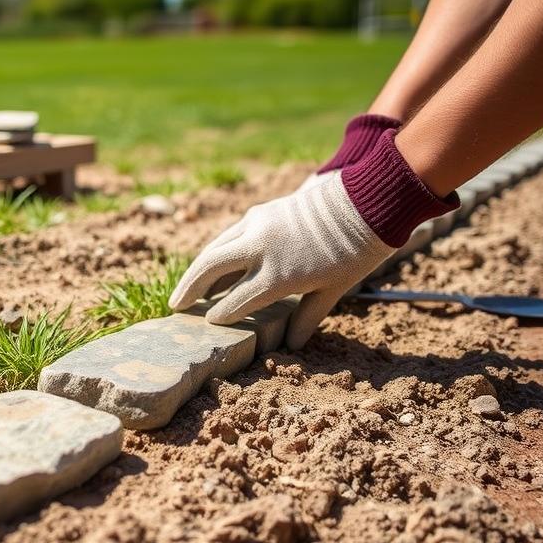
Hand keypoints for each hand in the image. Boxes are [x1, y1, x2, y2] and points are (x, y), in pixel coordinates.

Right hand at [169, 130, 457, 348]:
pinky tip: (212, 262)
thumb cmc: (356, 250)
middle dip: (190, 288)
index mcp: (279, 275)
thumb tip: (294, 344)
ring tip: (186, 287)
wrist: (367, 199)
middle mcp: (261, 249)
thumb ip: (308, 315)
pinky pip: (229, 235)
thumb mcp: (333, 288)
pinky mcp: (260, 212)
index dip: (221, 314)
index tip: (209, 322)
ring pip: (215, 248)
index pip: (236, 301)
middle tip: (175, 306)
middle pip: (211, 268)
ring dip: (198, 268)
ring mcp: (257, 226)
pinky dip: (217, 251)